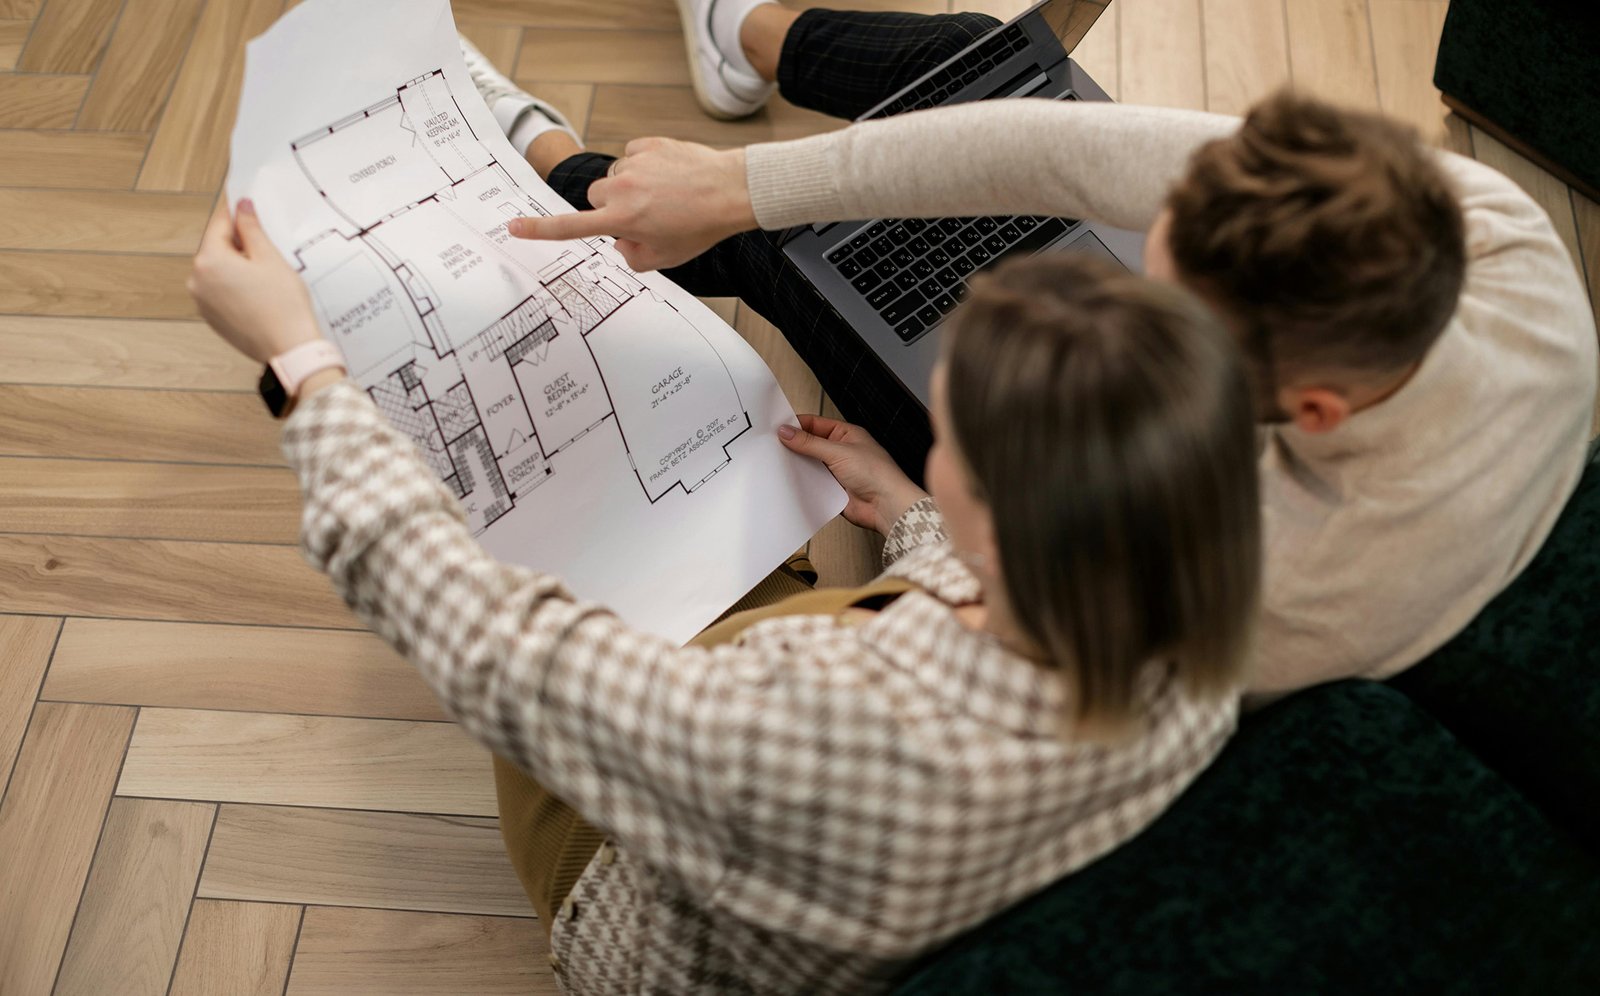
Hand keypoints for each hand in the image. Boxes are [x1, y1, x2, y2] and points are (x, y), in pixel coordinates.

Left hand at [188, 198, 321, 362]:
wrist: (289, 349)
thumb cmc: (283, 305)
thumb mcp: (270, 258)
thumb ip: (251, 228)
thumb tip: (242, 206)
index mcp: (209, 260)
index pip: (220, 224)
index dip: (237, 212)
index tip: (246, 203)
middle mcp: (197, 280)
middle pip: (218, 248)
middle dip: (240, 243)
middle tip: (269, 246)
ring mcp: (202, 301)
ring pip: (219, 270)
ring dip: (238, 265)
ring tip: (267, 275)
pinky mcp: (212, 318)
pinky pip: (221, 291)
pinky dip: (237, 286)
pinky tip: (260, 293)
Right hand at [507, 138, 757, 271]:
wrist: (731, 190)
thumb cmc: (700, 226)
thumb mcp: (665, 258)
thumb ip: (632, 256)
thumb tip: (619, 244)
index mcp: (621, 220)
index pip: (570, 227)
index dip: (539, 230)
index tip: (514, 228)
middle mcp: (621, 190)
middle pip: (594, 197)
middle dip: (610, 207)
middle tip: (641, 216)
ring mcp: (633, 164)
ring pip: (614, 177)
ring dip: (628, 187)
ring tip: (662, 196)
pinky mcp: (647, 144)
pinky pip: (633, 156)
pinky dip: (644, 166)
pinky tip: (668, 176)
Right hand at [778, 415, 927, 534]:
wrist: (887, 506)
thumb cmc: (877, 474)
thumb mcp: (839, 451)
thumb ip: (810, 443)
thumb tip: (787, 432)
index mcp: (846, 434)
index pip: (815, 424)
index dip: (796, 425)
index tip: (777, 428)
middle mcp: (840, 451)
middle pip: (810, 444)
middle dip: (794, 446)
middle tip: (772, 446)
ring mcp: (836, 471)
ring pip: (809, 465)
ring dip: (797, 465)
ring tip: (776, 463)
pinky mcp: (832, 490)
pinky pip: (812, 484)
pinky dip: (802, 483)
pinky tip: (789, 481)